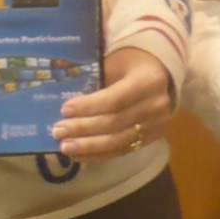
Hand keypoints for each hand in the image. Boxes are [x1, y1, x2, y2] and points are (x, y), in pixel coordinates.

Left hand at [54, 49, 176, 159]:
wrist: (161, 76)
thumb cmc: (132, 65)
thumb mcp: (116, 63)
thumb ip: (97, 80)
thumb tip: (67, 105)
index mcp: (149, 81)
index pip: (116, 99)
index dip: (89, 107)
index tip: (65, 110)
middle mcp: (157, 105)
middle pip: (116, 122)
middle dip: (84, 128)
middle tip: (58, 131)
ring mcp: (157, 125)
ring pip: (118, 141)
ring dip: (89, 146)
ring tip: (65, 147)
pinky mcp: (151, 139)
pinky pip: (123, 151)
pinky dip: (99, 155)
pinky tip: (79, 155)